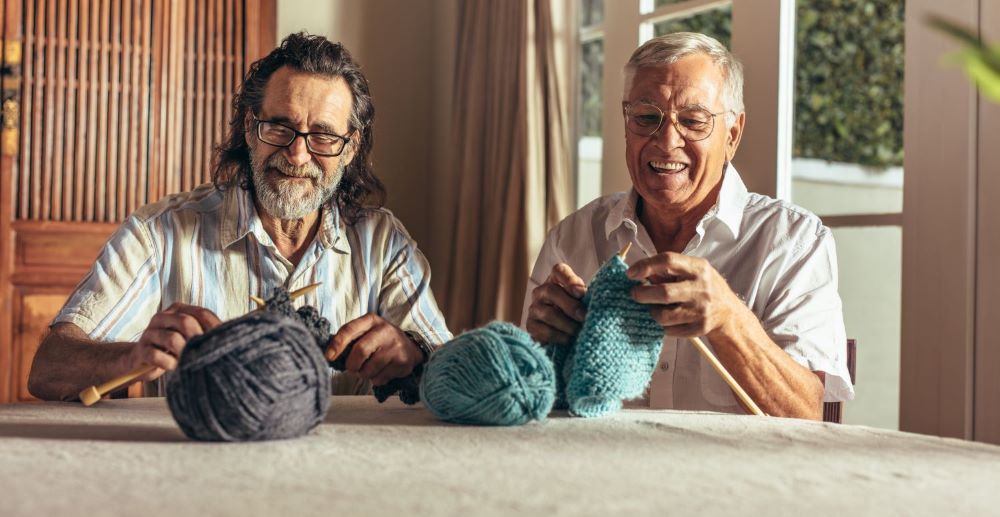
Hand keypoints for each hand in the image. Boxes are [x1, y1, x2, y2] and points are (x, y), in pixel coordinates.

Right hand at [129, 303, 221, 380]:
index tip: (226, 342)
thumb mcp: (189, 337)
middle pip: (187, 322)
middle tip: (207, 354)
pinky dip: (169, 363)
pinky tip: (175, 368)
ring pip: (172, 339)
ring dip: (185, 353)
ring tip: (190, 362)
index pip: (202, 313)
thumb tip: (230, 337)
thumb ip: (204, 333)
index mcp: (178, 309)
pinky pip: (156, 355)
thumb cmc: (172, 349)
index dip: (215, 327)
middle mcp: (162, 317)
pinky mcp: (140, 350)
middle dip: (199, 340)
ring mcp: (149, 332)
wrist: (140, 360)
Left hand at [325, 314, 423, 385]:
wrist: (410, 347)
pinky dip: (375, 379)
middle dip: (352, 364)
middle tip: (352, 368)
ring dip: (364, 374)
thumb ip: (350, 338)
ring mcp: (395, 347)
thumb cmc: (380, 340)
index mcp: (372, 320)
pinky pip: (379, 378)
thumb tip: (330, 354)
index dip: (337, 344)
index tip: (329, 357)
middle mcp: (385, 331)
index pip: (349, 330)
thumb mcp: (367, 331)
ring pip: (369, 369)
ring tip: (369, 369)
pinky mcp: (401, 362)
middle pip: (360, 351)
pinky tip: (381, 371)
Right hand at [525, 263, 587, 344]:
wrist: (566, 336)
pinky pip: (544, 331)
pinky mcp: (531, 326)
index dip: (569, 280)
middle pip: (551, 291)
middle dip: (570, 305)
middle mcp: (541, 291)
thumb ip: (586, 297)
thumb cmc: (577, 314)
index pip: (559, 271)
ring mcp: (534, 308)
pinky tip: (568, 340)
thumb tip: (587, 297)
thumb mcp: (584, 302)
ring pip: (548, 313)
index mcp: (556, 280)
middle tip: (583, 316)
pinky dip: (559, 336)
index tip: (581, 293)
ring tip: (578, 331)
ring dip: (567, 324)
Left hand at [627, 252, 742, 337]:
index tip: (630, 273)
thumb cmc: (703, 287)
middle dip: (642, 294)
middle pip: (664, 293)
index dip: (645, 266)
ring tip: (653, 308)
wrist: (728, 312)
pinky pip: (670, 330)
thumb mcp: (693, 270)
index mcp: (698, 268)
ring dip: (652, 312)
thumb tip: (638, 273)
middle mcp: (702, 288)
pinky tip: (667, 318)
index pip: (668, 261)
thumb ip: (669, 270)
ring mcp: (701, 310)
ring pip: (664, 316)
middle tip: (633, 294)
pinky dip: (663, 325)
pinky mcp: (699, 328)